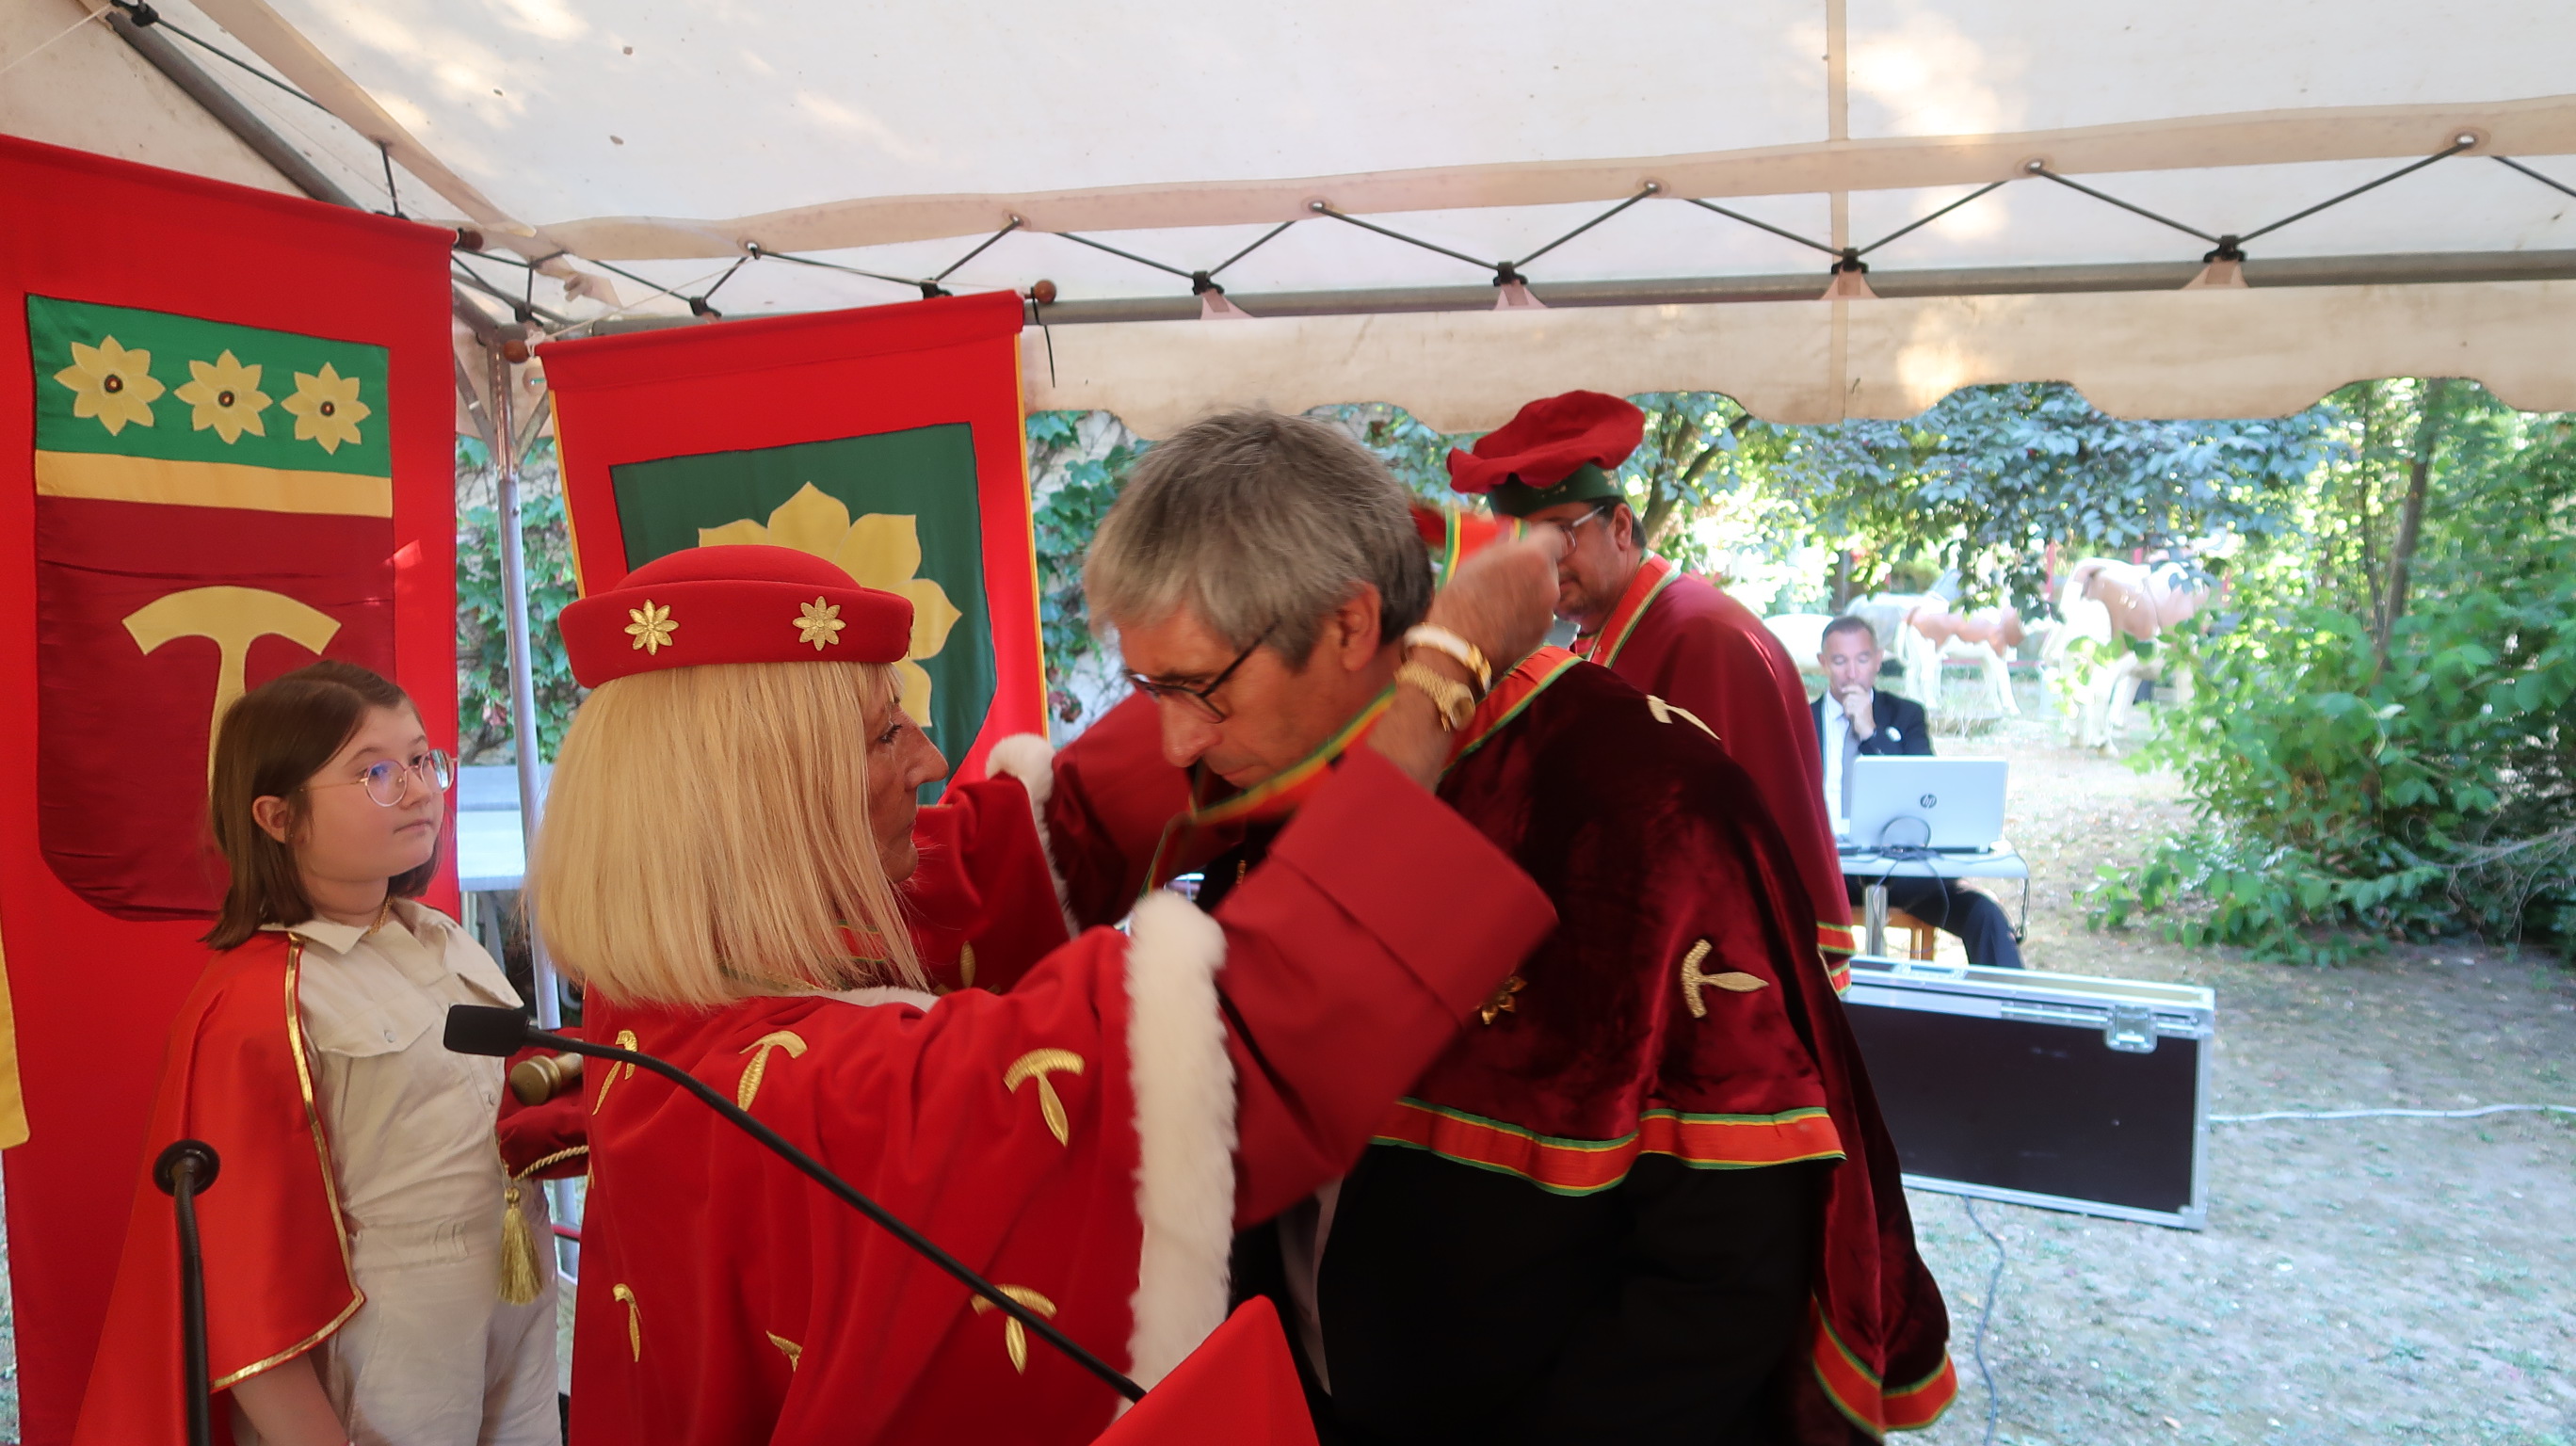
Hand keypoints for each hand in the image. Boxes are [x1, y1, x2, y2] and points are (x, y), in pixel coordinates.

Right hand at [1420, 530, 1567, 672]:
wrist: (1458, 645)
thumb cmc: (1461, 598)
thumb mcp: (1477, 559)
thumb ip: (1504, 546)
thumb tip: (1514, 540)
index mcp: (1534, 557)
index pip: (1554, 537)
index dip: (1539, 540)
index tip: (1526, 546)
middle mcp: (1549, 583)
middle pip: (1548, 567)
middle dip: (1532, 569)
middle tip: (1505, 578)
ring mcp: (1549, 611)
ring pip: (1544, 593)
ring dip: (1529, 594)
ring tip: (1500, 605)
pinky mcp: (1543, 634)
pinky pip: (1538, 616)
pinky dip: (1526, 616)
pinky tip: (1502, 623)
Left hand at [1837, 686, 1874, 739]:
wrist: (1867, 727)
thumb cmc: (1861, 715)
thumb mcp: (1860, 703)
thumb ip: (1855, 696)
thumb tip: (1843, 689)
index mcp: (1866, 695)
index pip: (1856, 687)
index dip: (1848, 687)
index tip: (1842, 690)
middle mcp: (1865, 699)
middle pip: (1848, 696)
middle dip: (1845, 703)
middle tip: (1849, 709)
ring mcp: (1863, 705)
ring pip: (1847, 703)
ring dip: (1846, 709)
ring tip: (1851, 713)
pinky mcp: (1859, 711)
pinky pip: (1847, 709)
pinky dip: (1847, 714)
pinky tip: (1851, 716)